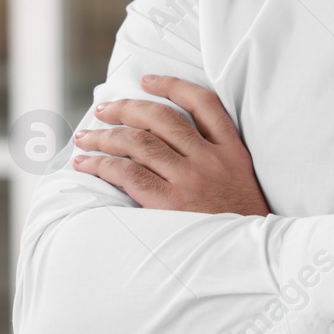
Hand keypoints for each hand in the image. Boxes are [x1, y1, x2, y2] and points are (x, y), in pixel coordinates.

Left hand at [72, 74, 270, 216]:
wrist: (248, 254)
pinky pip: (128, 174)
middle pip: (162, 119)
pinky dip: (101, 164)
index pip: (203, 102)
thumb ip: (216, 155)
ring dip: (105, 136)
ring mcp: (190, 180)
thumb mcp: (241, 177)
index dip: (172, 85)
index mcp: (231, 149)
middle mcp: (211, 158)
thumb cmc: (239, 219)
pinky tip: (85, 163)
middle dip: (127, 108)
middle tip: (103, 109)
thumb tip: (169, 139)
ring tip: (85, 137)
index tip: (147, 80)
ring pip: (139, 143)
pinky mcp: (170, 203)